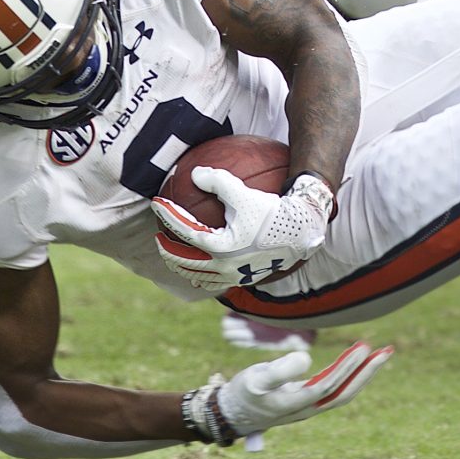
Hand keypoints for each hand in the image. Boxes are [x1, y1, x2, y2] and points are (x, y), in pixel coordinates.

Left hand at [152, 169, 335, 291]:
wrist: (302, 231)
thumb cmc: (273, 209)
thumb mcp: (243, 191)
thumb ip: (217, 181)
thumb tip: (195, 174)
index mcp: (220, 246)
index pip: (183, 229)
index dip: (167, 214)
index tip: (156, 203)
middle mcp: (223, 266)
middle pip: (183, 261)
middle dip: (166, 249)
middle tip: (158, 237)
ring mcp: (233, 276)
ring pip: (197, 277)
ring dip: (182, 267)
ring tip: (175, 257)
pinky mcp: (244, 280)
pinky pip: (216, 284)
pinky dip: (203, 278)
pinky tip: (202, 271)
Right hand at [190, 342, 392, 441]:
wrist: (231, 414)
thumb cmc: (242, 393)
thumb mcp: (255, 378)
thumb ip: (280, 369)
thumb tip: (308, 359)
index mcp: (295, 404)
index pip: (329, 385)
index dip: (347, 368)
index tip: (364, 347)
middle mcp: (307, 409)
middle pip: (344, 393)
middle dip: (367, 372)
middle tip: (387, 351)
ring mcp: (309, 407)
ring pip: (342, 393)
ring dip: (362, 374)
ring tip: (379, 353)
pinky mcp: (307, 402)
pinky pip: (334, 390)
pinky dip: (349, 376)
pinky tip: (356, 361)